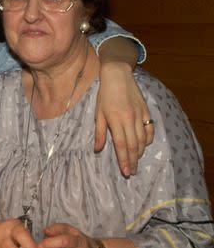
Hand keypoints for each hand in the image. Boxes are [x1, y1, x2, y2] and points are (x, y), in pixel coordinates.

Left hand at [94, 61, 153, 175]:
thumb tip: (97, 149)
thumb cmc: (104, 95)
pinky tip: (144, 145)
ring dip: (139, 152)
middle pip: (133, 145)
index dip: (123, 160)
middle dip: (132, 161)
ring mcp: (139, 115)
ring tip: (136, 161)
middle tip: (132, 172)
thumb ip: (99, 132)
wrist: (118, 76)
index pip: (120, 145)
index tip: (125, 171)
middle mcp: (129, 120)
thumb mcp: (98, 113)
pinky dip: (148, 139)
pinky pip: (150, 129)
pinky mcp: (146, 111)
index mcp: (115, 121)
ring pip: (142, 139)